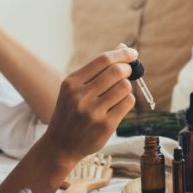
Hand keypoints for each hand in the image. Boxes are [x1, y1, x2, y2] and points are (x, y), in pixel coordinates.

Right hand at [40, 45, 137, 165]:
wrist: (61, 145)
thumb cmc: (71, 112)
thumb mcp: (74, 89)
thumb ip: (97, 69)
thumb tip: (122, 47)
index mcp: (71, 83)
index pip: (103, 60)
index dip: (122, 53)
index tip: (132, 53)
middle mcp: (80, 96)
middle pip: (116, 71)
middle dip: (127, 69)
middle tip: (128, 72)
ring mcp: (93, 112)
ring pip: (124, 87)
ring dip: (127, 86)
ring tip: (120, 91)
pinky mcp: (105, 126)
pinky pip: (127, 103)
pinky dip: (128, 99)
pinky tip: (120, 103)